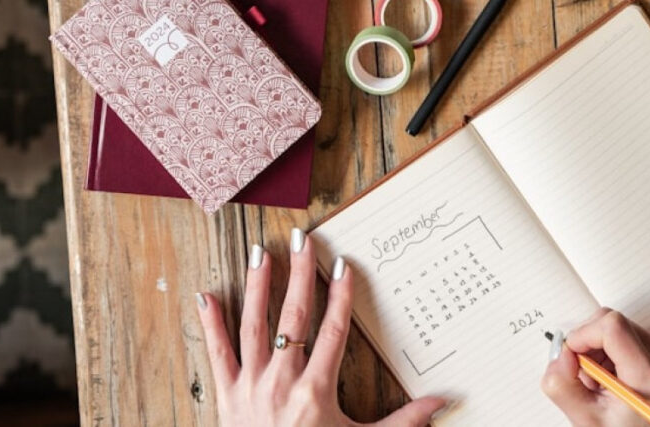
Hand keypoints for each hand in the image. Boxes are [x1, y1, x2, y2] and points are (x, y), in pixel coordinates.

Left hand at [196, 228, 446, 426]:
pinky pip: (218, 354)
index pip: (332, 331)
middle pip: (293, 317)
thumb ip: (404, 421)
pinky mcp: (227, 396)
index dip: (340, 296)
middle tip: (303, 240)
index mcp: (316, 391)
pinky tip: (206, 295)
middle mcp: (282, 382)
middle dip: (300, 274)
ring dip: (258, 287)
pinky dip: (211, 324)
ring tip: (261, 254)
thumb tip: (442, 401)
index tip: (343, 264)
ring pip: (254, 326)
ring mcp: (251, 386)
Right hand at [541, 308, 649, 426]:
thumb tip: (561, 352)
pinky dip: (617, 347)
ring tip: (607, 378)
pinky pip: (632, 329)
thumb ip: (563, 386)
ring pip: (619, 324)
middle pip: (611, 322)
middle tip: (591, 376)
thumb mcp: (588, 420)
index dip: (583, 334)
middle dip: (590, 344)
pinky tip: (620, 372)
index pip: (612, 327)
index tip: (573, 354)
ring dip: (602, 347)